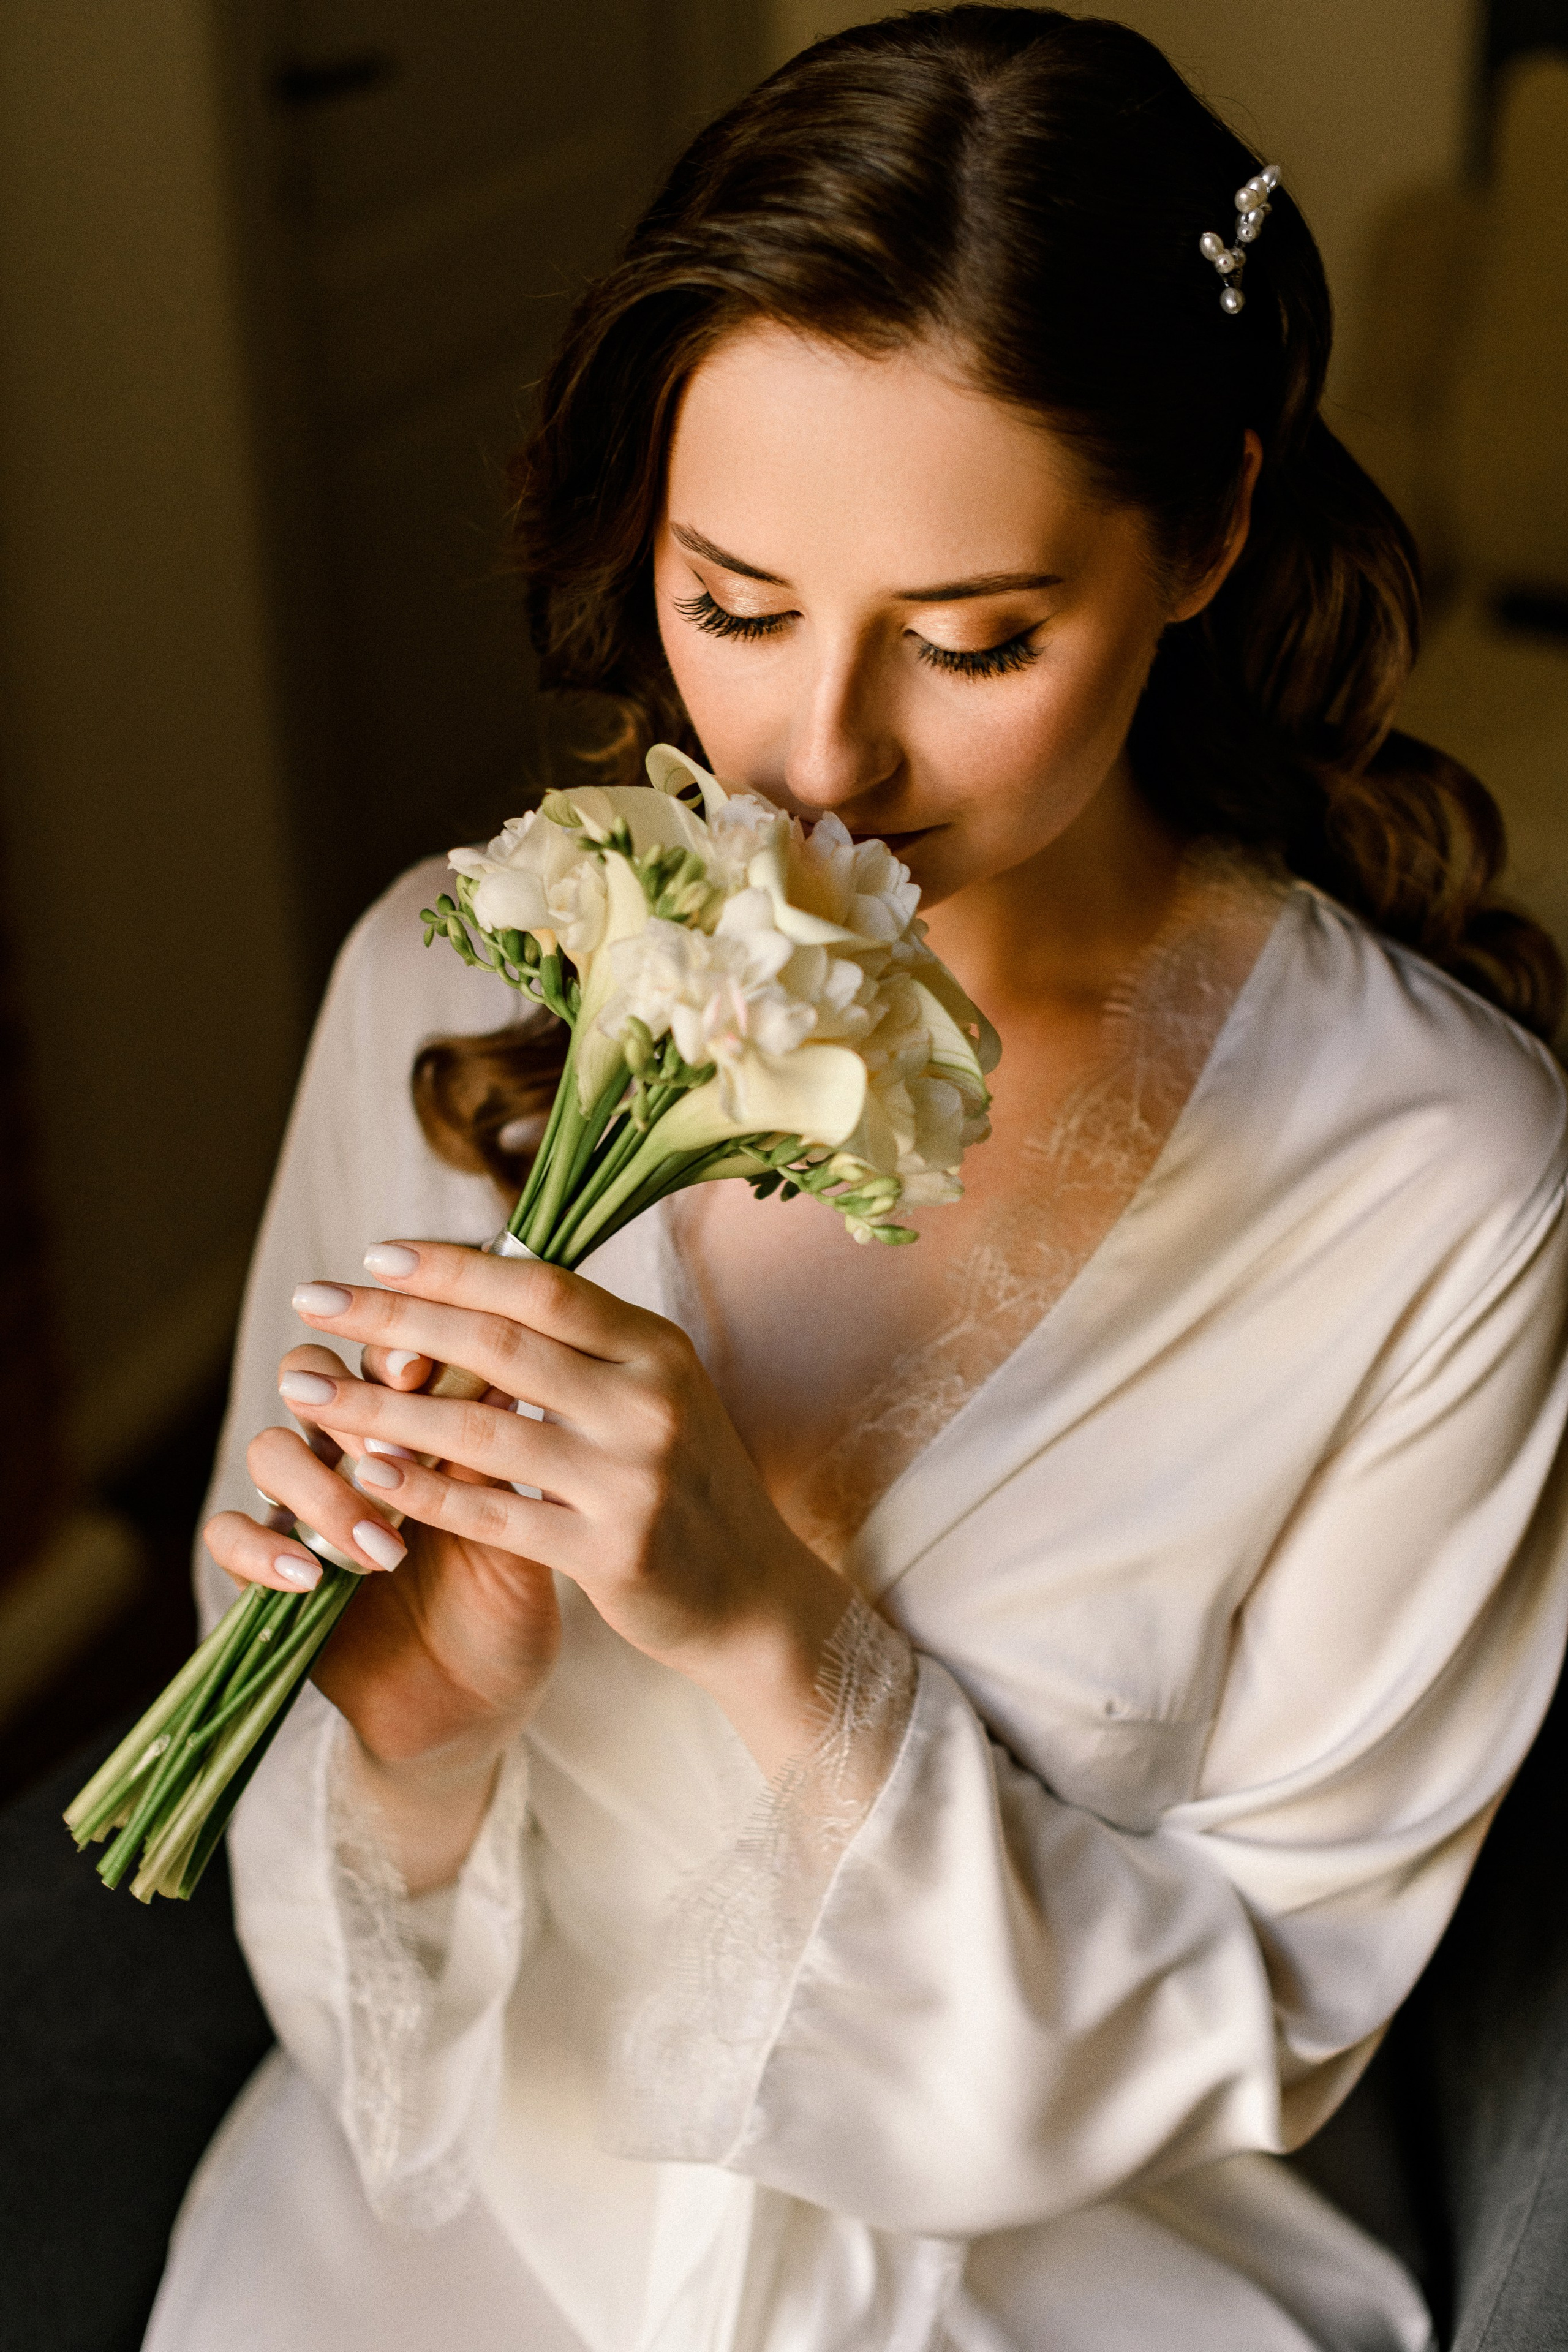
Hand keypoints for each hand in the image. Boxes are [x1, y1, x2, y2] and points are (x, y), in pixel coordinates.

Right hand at [203, 1336, 563, 1781]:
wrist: (477, 1704)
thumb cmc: (506, 1603)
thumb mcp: (515, 1530)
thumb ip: (496, 1459)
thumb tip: (505, 1366)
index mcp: (415, 1422)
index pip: (384, 1353)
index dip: (390, 1349)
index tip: (421, 1367)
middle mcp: (349, 1451)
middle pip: (308, 1376)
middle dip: (341, 1402)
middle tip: (385, 1445)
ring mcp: (303, 1507)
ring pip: (269, 1450)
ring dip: (319, 1489)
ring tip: (381, 1546)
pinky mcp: (266, 1572)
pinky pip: (230, 1537)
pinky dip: (261, 1550)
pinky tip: (312, 1577)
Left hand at [259, 1240, 852, 1778]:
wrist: (756, 1597)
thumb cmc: (684, 1483)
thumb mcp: (654, 1393)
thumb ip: (581, 1344)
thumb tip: (475, 1274)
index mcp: (658, 1347)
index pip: (541, 1284)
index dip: (452, 1265)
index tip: (371, 1255)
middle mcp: (650, 1401)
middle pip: (500, 1342)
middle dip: (392, 1316)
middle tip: (311, 1297)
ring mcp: (633, 1478)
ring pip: (482, 1428)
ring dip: (382, 1406)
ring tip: (308, 1391)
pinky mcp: (611, 1552)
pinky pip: (492, 1514)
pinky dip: (422, 1492)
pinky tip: (363, 1474)